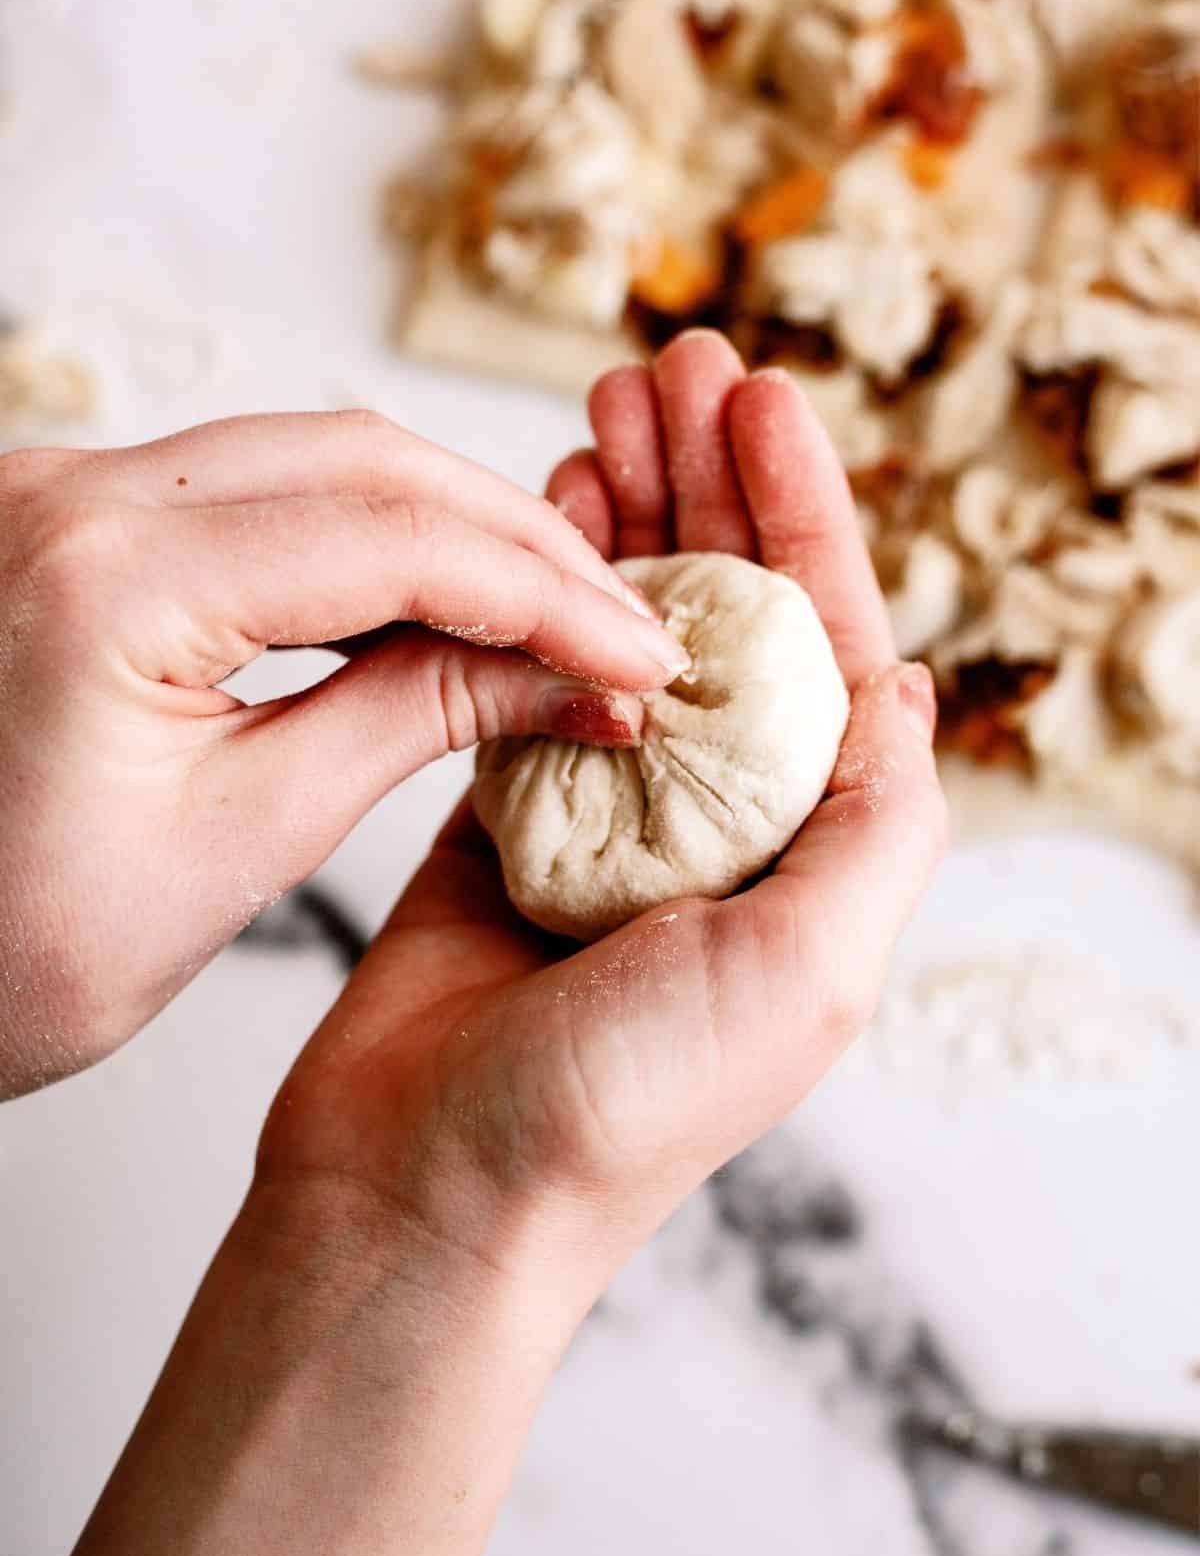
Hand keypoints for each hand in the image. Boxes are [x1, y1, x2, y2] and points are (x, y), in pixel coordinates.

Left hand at [0, 410, 685, 1095]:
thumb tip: (566, 673)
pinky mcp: (64, 514)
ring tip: (552, 612)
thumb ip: (407, 722)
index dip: (547, 594)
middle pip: (364, 460)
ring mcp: (55, 488)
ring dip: (449, 527)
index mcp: (103, 583)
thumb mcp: (234, 848)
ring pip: (312, 457)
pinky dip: (363, 536)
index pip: (392, 541)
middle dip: (516, 539)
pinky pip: (249, 487)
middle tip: (620, 622)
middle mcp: (66, 494)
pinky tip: (436, 598)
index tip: (642, 653)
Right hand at [261, 330, 946, 1278]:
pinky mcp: (503, 810)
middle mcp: (713, 817)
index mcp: (800, 842)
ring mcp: (605, 806)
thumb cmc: (620, 1106)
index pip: (821, 639)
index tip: (760, 402)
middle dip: (704, 478)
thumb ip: (877, 821)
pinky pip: (526, 664)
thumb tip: (902, 680)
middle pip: (722, 606)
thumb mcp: (808, 967)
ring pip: (620, 619)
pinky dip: (531, 582)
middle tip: (671, 362)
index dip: (798, 511)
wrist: (428, 1194)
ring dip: (618, 508)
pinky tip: (534, 508)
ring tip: (600, 402)